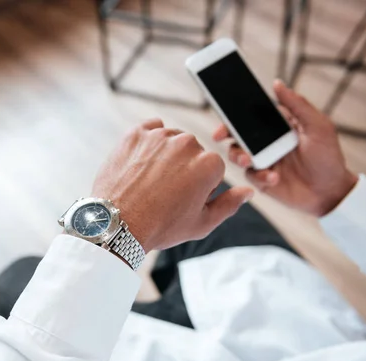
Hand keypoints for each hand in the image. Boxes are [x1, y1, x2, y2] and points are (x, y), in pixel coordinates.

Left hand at [92, 119, 253, 251]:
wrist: (116, 223)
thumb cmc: (160, 226)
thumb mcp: (201, 223)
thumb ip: (229, 204)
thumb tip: (248, 190)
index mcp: (209, 164)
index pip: (213, 168)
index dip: (200, 186)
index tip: (183, 199)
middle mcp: (187, 144)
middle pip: (193, 152)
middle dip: (184, 168)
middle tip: (165, 192)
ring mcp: (160, 136)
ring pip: (172, 140)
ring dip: (166, 154)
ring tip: (151, 181)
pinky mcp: (136, 133)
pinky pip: (151, 128)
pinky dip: (149, 141)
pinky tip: (143, 162)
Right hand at [213, 80, 357, 216]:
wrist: (331, 193)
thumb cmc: (328, 158)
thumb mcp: (317, 127)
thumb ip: (297, 105)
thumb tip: (277, 83)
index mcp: (278, 127)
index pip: (252, 116)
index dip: (236, 114)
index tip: (225, 114)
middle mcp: (267, 143)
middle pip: (238, 135)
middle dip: (226, 134)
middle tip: (220, 136)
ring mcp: (263, 161)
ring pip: (238, 155)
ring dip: (239, 156)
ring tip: (249, 160)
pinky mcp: (262, 180)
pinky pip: (250, 176)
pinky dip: (259, 176)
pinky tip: (274, 177)